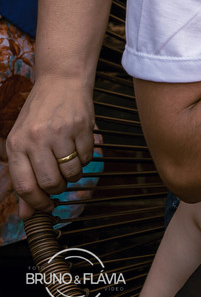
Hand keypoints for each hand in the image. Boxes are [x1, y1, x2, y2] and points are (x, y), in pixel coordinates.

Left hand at [3, 74, 93, 211]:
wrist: (61, 81)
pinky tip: (78, 145)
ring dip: (73, 174)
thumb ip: (24, 177)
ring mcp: (61, 132)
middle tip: (59, 181)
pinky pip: (88, 157)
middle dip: (58, 188)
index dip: (37, 203)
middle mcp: (37, 138)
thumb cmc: (40, 114)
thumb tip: (27, 214)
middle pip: (51, 182)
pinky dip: (85, 158)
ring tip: (68, 161)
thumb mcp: (23, 142)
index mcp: (17, 144)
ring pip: (72, 172)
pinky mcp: (83, 126)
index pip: (25, 186)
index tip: (45, 207)